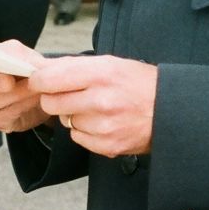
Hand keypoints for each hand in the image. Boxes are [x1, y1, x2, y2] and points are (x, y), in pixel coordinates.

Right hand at [0, 40, 50, 132]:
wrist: (40, 87)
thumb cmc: (23, 64)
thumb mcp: (20, 53)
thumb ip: (12, 53)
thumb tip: (9, 58)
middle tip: (9, 81)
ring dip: (12, 95)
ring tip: (32, 87)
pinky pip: (2, 117)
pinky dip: (20, 106)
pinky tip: (32, 98)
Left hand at [30, 55, 157, 157]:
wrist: (170, 111)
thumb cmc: (139, 83)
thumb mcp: (110, 63)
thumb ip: (75, 66)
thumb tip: (42, 69)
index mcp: (99, 74)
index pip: (48, 79)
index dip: (39, 80)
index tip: (40, 81)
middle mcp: (99, 100)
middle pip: (50, 103)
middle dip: (55, 98)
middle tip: (70, 94)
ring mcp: (103, 125)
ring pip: (64, 121)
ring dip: (73, 114)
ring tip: (95, 107)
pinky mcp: (106, 145)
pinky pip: (77, 137)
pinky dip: (85, 130)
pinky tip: (102, 122)